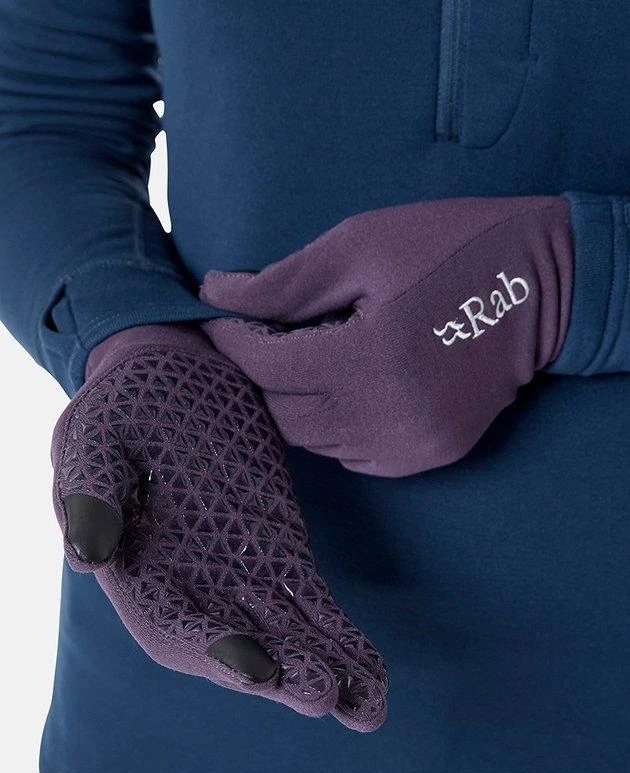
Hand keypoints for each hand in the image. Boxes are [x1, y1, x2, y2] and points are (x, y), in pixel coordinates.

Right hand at [51, 324, 387, 731]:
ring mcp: (242, 574)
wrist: (172, 378)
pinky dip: (340, 635)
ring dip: (326, 668)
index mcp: (142, 573)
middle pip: (243, 645)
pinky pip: (312, 602)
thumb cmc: (122, 410)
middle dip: (284, 673)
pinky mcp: (281, 550)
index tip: (260, 673)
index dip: (216, 652)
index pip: (177, 628)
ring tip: (368, 705)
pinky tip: (370, 672)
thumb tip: (85, 555)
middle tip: (325, 694)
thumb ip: (90, 494)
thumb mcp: (92, 440)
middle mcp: (194, 589)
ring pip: (287, 634)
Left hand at [200, 196, 572, 476]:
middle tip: (259, 334)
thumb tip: (213, 295)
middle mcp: (388, 418)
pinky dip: (334, 425)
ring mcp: (410, 445)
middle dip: (259, 373)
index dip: (230, 340)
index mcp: (370, 359)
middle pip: (281, 413)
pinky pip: (352, 455)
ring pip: (313, 440)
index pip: (265, 367)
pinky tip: (345, 384)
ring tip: (304, 354)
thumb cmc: (450, 250)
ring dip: (295, 400)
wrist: (544, 289)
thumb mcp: (361, 245)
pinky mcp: (427, 455)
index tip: (215, 316)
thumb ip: (284, 282)